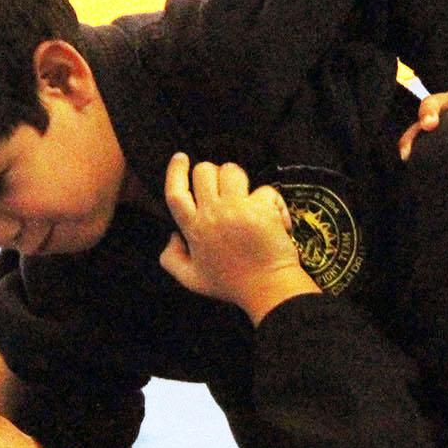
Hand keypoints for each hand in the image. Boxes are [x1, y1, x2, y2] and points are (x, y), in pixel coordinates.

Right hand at [160, 154, 319, 323]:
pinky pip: (264, 189)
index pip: (175, 192)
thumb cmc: (232, 285)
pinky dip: (272, 201)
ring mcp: (237, 210)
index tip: (181, 158)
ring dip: (239, 179)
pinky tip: (276, 219)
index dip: (175, 170)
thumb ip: (171, 259)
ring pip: (231, 170)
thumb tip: (172, 236)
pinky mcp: (261, 209)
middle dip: (212, 172)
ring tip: (246, 197)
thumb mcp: (192, 280)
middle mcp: (212, 215)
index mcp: (194, 230)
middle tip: (222, 187)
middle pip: (204, 171)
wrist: (269, 289)